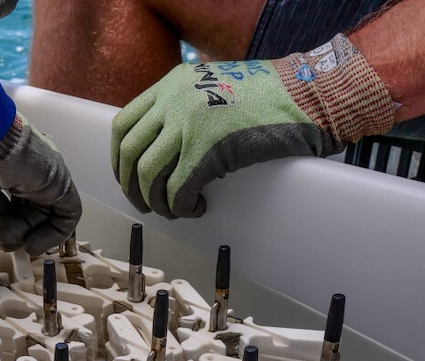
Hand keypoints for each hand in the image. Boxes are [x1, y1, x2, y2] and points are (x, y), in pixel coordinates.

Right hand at [0, 114, 81, 255]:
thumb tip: (2, 228)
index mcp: (10, 164)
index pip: (16, 199)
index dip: (8, 221)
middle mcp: (31, 168)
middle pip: (33, 209)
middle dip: (19, 231)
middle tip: (4, 243)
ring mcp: (48, 175)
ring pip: (48, 214)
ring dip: (30, 235)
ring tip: (12, 242)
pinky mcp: (61, 184)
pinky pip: (66, 215)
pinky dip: (53, 235)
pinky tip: (32, 244)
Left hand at [111, 34, 395, 218]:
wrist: (304, 95)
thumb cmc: (267, 97)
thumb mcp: (213, 86)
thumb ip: (184, 107)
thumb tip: (163, 147)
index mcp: (171, 86)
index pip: (124, 126)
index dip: (120, 160)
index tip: (128, 178)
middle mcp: (173, 102)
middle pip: (132, 154)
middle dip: (133, 187)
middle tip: (147, 204)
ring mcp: (189, 125)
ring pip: (150, 175)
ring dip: (157, 202)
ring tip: (172, 210)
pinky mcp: (208, 151)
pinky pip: (178, 189)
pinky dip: (181, 206)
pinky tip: (195, 208)